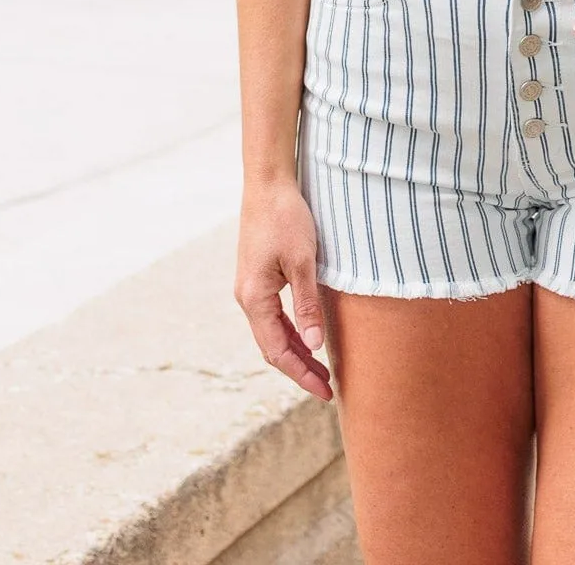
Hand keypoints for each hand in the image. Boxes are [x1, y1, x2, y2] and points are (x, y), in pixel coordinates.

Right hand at [235, 180, 332, 399]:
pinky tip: (307, 336)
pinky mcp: (256, 277)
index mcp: (255, 298)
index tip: (325, 391)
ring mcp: (249, 287)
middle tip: (327, 387)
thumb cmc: (287, 217)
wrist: (268, 183)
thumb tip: (315, 347)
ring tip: (320, 368)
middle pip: (272, 347)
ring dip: (295, 352)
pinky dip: (289, 332)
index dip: (301, 375)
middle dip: (299, 369)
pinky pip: (271, 315)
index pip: (277, 351)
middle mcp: (246, 297)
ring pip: (271, 332)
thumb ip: (308, 305)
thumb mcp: (303, 262)